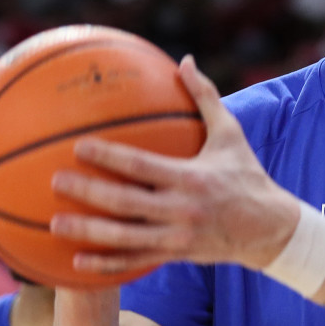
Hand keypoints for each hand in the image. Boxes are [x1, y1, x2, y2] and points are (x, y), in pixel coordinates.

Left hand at [50, 56, 299, 276]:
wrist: (269, 229)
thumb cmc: (246, 175)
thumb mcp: (231, 134)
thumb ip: (205, 97)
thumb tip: (185, 61)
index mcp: (191, 177)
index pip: (143, 166)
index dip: (110, 157)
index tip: (80, 146)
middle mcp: (182, 209)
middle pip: (126, 202)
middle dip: (88, 193)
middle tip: (55, 181)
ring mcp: (177, 236)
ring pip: (125, 237)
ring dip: (88, 233)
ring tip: (55, 224)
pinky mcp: (175, 255)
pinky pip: (135, 262)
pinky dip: (106, 264)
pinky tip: (76, 262)